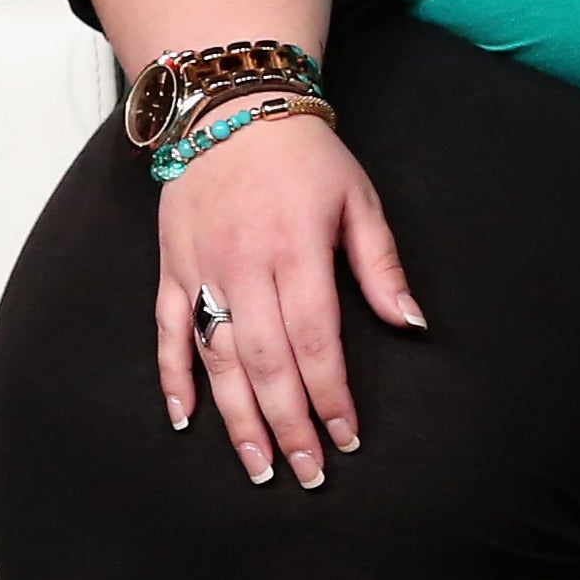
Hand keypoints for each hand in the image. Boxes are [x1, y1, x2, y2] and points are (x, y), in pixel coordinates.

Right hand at [155, 113, 422, 486]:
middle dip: (288, 424)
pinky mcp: (170, 268)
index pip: (316, 341)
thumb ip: (382, 267)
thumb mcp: (360, 201)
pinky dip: (174, 378)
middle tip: (306, 472)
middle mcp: (244, 267)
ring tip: (258, 465)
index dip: (331, 394)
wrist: (230, 107)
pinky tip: (186, 419)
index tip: (347, 435)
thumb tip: (411, 324)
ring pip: (218, 359)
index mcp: (297, 251)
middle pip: (267, 363)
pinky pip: (167, 332)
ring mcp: (201, 270)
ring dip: (237, 418)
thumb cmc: (307, 157)